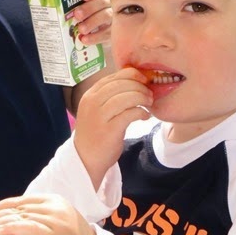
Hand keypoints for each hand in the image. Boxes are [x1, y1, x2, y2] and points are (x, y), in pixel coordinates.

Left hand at [0, 194, 96, 234]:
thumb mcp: (58, 222)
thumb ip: (40, 217)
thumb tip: (15, 220)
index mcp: (54, 201)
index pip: (22, 201)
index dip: (2, 207)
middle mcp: (54, 207)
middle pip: (18, 209)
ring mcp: (55, 219)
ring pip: (20, 217)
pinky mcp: (54, 234)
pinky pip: (28, 228)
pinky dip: (12, 228)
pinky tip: (0, 232)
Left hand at [73, 0, 111, 45]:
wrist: (95, 35)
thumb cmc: (82, 18)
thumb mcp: (76, 9)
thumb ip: (69, 5)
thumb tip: (47, 9)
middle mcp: (108, 4)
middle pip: (103, 1)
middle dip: (89, 8)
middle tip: (77, 15)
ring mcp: (113, 17)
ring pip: (107, 16)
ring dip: (93, 22)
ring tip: (81, 29)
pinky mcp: (113, 32)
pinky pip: (107, 33)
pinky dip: (95, 37)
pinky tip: (84, 39)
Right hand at [74, 67, 151, 188]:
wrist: (85, 159)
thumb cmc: (96, 132)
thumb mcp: (98, 109)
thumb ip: (110, 96)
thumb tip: (134, 82)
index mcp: (90, 94)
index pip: (114, 76)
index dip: (132, 75)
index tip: (144, 80)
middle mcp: (92, 102)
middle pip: (121, 84)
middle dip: (140, 86)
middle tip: (149, 93)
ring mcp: (100, 116)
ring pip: (126, 97)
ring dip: (142, 98)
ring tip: (149, 103)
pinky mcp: (109, 130)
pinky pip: (130, 113)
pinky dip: (141, 112)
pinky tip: (145, 116)